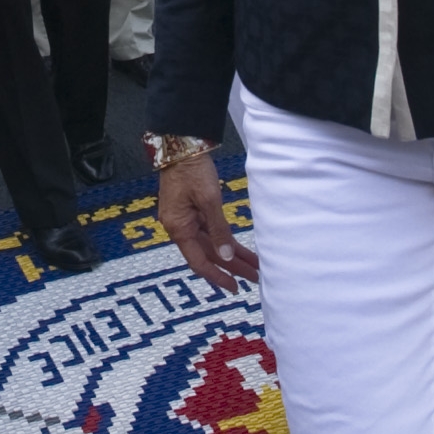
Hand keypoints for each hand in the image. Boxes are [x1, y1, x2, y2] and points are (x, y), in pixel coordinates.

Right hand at [155, 150, 254, 287]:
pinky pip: (209, 232)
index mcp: (179, 229)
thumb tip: (226, 255)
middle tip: (254, 277)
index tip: (234, 287)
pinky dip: (224, 240)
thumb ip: (218, 229)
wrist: (181, 146)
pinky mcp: (191, 211)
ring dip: (231, 254)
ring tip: (253, 265)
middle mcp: (180, 228)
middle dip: (232, 266)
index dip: (217, 276)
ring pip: (211, 244)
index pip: (199, 262)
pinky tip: (237, 248)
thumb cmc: (191, 171)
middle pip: (208, 254)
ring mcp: (185, 220)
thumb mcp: (208, 200)